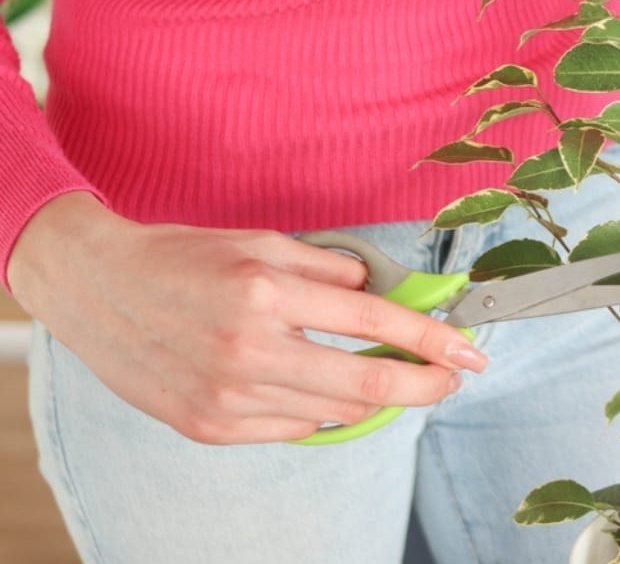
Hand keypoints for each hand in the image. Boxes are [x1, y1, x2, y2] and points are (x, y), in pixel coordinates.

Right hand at [7, 192, 486, 444]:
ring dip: (371, 399)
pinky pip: (292, 429)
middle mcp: (249, 350)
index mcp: (266, 292)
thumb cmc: (184, 257)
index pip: (375, 325)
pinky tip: (310, 385)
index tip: (469, 351)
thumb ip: (330, 270)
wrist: (98, 289)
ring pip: (333, 414)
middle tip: (452, 379)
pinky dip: (316, 410)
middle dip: (425, 386)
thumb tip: (382, 295)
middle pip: (366, 388)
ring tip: (381, 375)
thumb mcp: (263, 242)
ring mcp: (227, 396)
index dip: (433, 341)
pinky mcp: (209, 427)